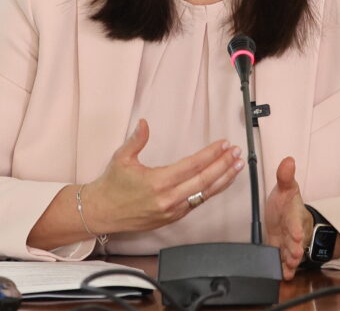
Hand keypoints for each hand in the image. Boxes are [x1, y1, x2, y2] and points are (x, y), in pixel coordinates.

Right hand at [84, 118, 243, 233]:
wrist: (102, 212)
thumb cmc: (112, 184)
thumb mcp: (122, 157)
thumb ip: (137, 139)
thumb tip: (144, 122)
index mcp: (158, 182)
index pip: (193, 165)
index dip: (211, 154)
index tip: (223, 144)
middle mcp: (169, 199)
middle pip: (204, 181)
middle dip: (224, 166)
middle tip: (237, 154)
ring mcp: (172, 211)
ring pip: (204, 194)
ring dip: (223, 180)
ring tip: (236, 167)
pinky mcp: (172, 218)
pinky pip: (196, 203)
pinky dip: (210, 191)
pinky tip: (219, 182)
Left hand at [264, 156, 312, 280]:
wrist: (286, 214)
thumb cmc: (286, 201)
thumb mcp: (285, 187)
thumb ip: (285, 175)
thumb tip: (288, 159)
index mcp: (293, 213)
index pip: (295, 220)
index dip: (295, 227)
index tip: (296, 233)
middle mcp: (292, 230)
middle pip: (295, 240)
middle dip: (295, 248)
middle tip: (294, 254)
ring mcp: (287, 242)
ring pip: (290, 253)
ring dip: (290, 261)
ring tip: (289, 268)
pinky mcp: (280, 249)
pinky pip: (282, 260)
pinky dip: (283, 268)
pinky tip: (284, 275)